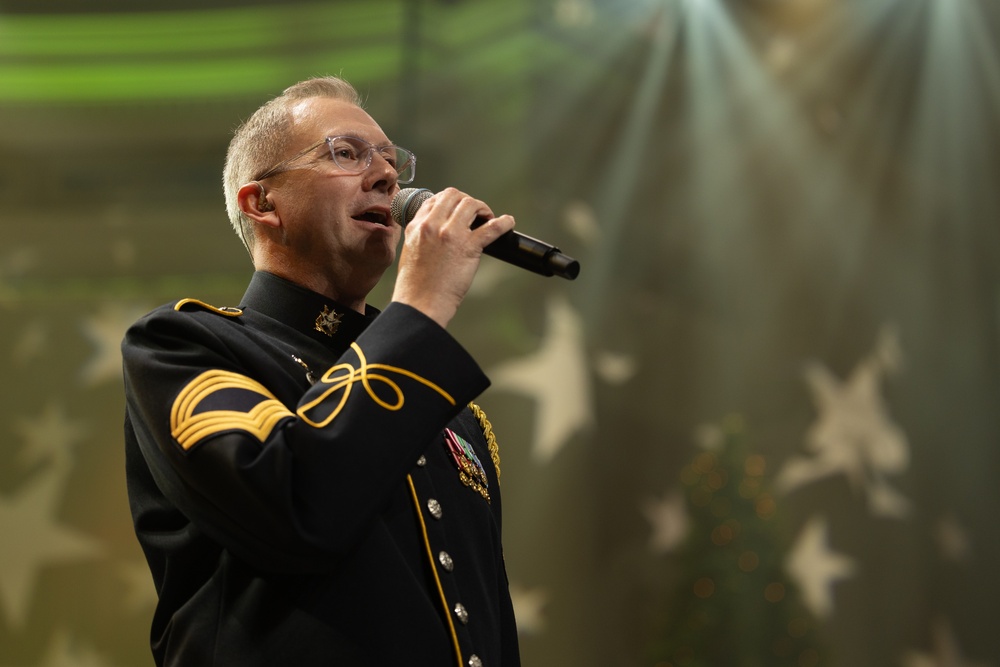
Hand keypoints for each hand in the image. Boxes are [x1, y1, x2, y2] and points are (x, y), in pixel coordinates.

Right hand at [391, 187, 514, 327]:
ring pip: (471, 204)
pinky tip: (508, 223)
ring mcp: (450, 234)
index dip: (451, 201)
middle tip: (475, 213)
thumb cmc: (416, 285)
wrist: (421, 303)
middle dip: (467, 201)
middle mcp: (432, 225)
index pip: (435, 199)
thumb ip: (422, 236)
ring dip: (483, 208)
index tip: (458, 209)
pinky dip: (504, 223)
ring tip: (488, 218)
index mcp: (417, 226)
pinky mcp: (468, 247)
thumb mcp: (411, 251)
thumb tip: (438, 231)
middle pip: (454, 195)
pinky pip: (492, 227)